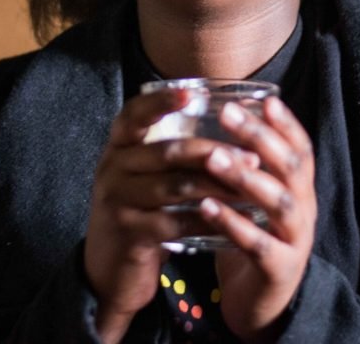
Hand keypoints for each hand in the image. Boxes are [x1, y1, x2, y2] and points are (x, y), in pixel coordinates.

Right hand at [83, 88, 257, 342]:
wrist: (108, 266)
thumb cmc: (140, 209)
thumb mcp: (144, 174)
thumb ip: (171, 151)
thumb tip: (225, 123)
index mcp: (118, 147)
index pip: (133, 114)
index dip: (160, 101)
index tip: (191, 93)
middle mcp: (112, 168)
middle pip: (166, 151)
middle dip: (212, 152)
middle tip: (251, 155)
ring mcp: (117, 200)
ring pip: (174, 187)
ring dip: (216, 186)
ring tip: (250, 187)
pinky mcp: (128, 232)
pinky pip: (174, 222)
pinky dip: (206, 220)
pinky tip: (231, 220)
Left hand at [200, 96, 316, 341]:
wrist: (262, 303)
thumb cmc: (255, 238)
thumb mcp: (257, 200)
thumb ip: (248, 165)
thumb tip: (218, 117)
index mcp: (300, 190)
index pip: (301, 149)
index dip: (286, 124)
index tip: (264, 100)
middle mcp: (304, 210)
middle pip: (291, 167)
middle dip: (261, 138)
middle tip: (228, 115)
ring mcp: (295, 240)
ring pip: (279, 202)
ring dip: (246, 178)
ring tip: (214, 158)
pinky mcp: (279, 269)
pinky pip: (259, 244)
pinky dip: (233, 224)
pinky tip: (207, 208)